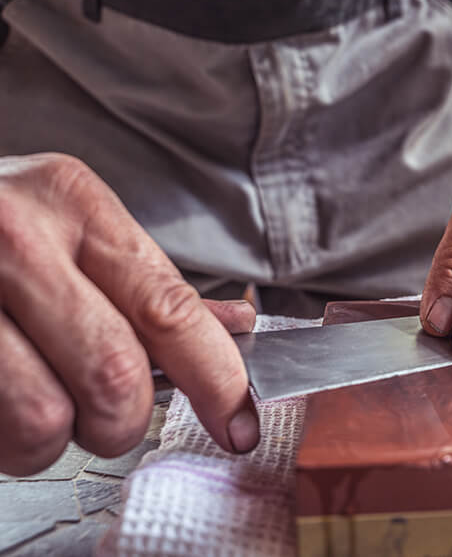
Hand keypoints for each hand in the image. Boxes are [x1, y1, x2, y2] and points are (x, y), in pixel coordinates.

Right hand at [0, 154, 258, 476]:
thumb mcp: (66, 221)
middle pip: (114, 374)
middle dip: (122, 420)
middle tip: (107, 414)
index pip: (170, 309)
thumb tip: (232, 330)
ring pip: (43, 420)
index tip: (237, 421)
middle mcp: (14, 238)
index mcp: (70, 201)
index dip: (217, 379)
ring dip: (52, 440)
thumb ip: (145, 281)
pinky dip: (2, 440)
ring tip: (36, 403)